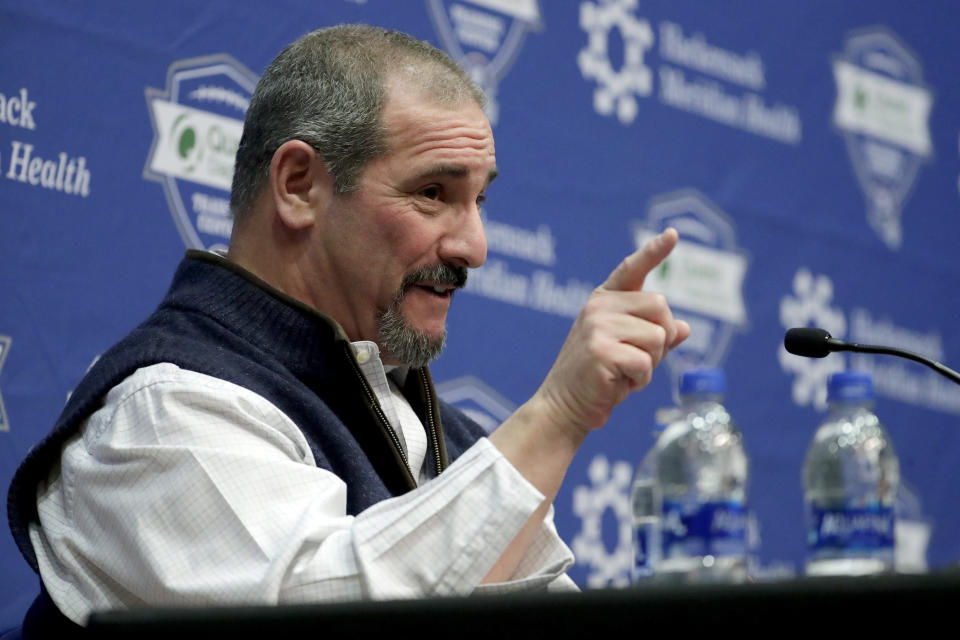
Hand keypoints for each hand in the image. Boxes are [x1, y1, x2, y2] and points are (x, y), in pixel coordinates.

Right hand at [534, 228, 689, 439]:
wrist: (565, 406)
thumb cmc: (600, 378)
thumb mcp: (629, 350)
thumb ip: (655, 335)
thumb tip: (684, 327)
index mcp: (605, 300)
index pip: (633, 269)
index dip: (654, 251)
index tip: (674, 234)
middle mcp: (600, 306)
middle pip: (661, 307)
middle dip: (659, 339)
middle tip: (634, 360)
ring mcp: (598, 326)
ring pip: (658, 337)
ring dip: (650, 364)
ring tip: (622, 373)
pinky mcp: (601, 351)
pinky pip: (645, 363)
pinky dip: (640, 380)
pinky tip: (619, 384)